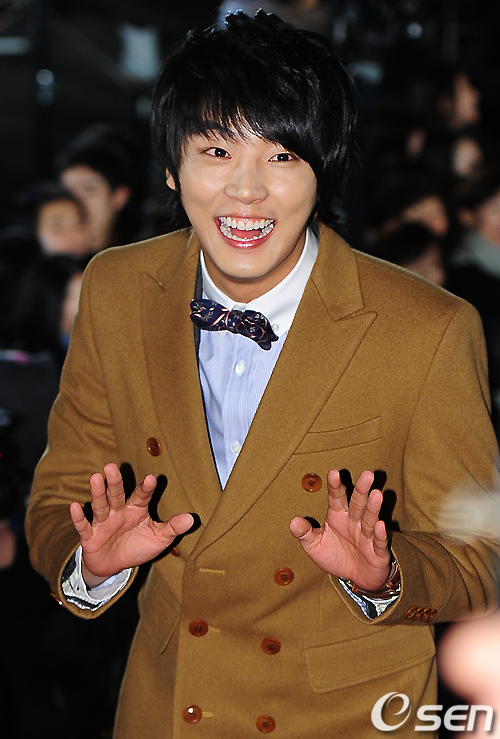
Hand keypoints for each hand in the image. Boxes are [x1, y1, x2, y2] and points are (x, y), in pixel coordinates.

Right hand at [69, 463, 192, 587]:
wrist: (114, 566)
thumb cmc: (137, 546)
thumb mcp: (158, 539)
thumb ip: (172, 528)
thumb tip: (192, 519)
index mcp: (136, 509)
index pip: (141, 496)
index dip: (146, 488)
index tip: (152, 479)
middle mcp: (119, 511)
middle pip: (117, 494)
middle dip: (115, 482)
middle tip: (112, 466)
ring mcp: (103, 522)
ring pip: (100, 505)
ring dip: (98, 492)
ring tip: (96, 477)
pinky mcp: (90, 536)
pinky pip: (84, 526)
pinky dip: (78, 517)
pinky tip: (73, 506)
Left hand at [290, 469, 390, 590]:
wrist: (356, 578)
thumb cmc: (335, 556)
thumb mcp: (315, 546)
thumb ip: (305, 533)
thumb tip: (293, 522)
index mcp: (337, 516)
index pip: (336, 498)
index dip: (335, 486)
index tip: (333, 473)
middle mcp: (353, 522)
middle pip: (357, 503)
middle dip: (361, 490)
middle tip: (367, 474)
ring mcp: (367, 536)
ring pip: (369, 519)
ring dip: (372, 508)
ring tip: (376, 494)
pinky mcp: (378, 552)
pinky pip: (378, 542)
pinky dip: (380, 535)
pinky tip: (380, 525)